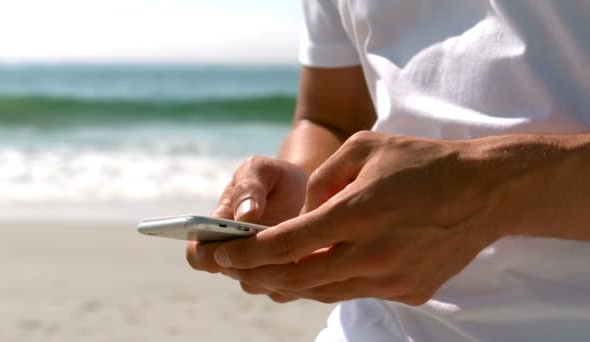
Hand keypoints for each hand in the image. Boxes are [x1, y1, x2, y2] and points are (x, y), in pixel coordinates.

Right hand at [186, 156, 307, 301]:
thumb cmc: (276, 180)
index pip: (198, 255)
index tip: (231, 239)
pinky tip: (311, 251)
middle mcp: (233, 257)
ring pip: (259, 285)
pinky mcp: (285, 284)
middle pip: (231, 272)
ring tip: (298, 240)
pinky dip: (297, 274)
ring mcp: (258, 273)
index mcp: (215, 230)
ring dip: (276, 265)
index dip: (208, 254)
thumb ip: (248, 186)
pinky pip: (285, 291)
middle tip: (276, 237)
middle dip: (250, 257)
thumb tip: (244, 215)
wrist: (307, 192)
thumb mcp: (260, 170)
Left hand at [211, 131, 503, 304]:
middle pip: (298, 277)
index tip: (220, 254)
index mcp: (358, 212)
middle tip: (235, 270)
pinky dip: (330, 283)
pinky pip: (356, 291)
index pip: (287, 243)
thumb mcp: (364, 148)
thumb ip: (322, 179)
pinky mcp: (409, 291)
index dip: (247, 252)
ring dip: (290, 284)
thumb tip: (300, 212)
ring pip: (324, 291)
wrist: (483, 190)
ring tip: (266, 274)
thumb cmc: (420, 162)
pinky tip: (317, 271)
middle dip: (259, 275)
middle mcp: (373, 253)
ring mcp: (392, 278)